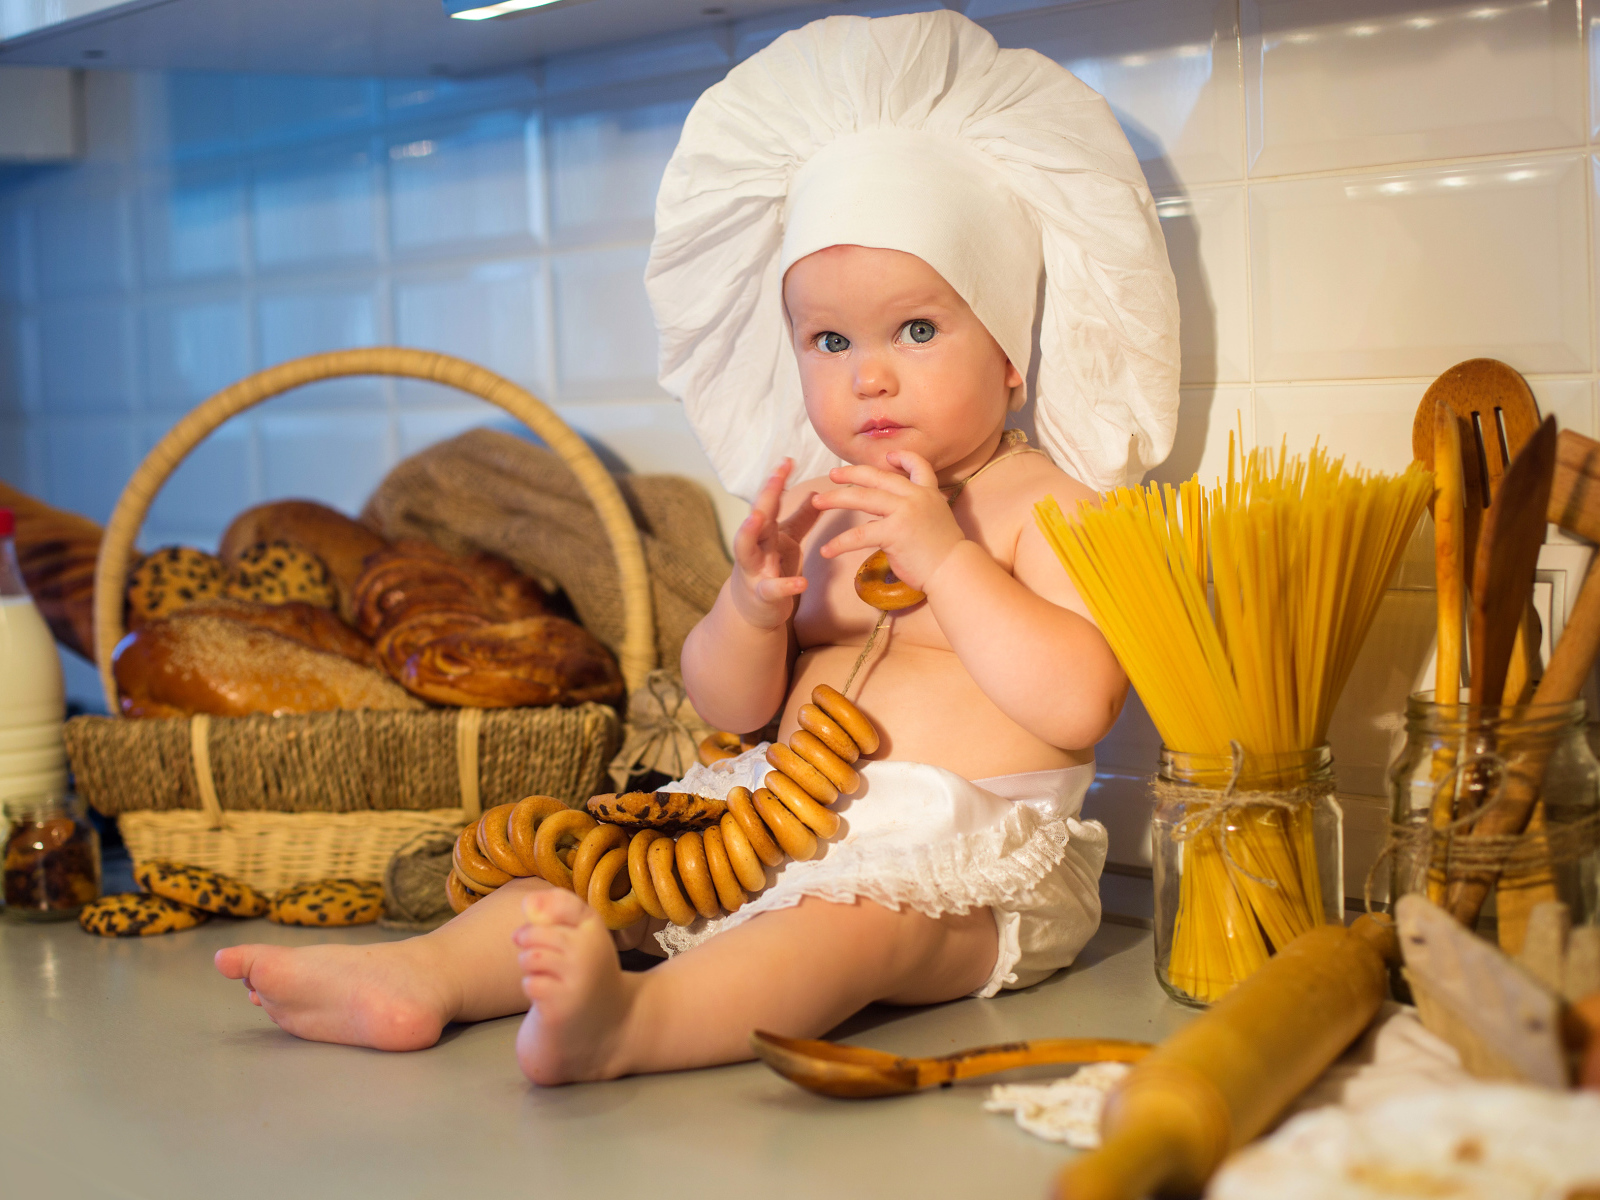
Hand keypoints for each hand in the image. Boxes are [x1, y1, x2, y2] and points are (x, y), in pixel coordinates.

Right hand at [730, 458, 818, 629]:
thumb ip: (801, 517)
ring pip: (746, 549)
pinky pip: (771, 589)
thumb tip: (815, 490)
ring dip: (749, 532)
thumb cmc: (770, 569)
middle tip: (775, 475)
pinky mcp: (762, 595)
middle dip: (765, 496)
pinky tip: (801, 583)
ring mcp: (753, 570)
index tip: (788, 459)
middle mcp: (754, 546)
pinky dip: (785, 586)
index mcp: (764, 532)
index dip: (777, 481)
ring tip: (758, 517)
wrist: (752, 611)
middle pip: (756, 517)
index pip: (769, 501)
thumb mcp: (786, 541)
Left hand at [812, 450, 964, 591]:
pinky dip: (840, 542)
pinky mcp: (894, 532)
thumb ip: (911, 512)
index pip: (918, 465)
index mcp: (927, 492)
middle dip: (851, 474)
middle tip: (832, 475)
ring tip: (817, 502)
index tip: (887, 456)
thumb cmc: (943, 552)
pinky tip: (826, 550)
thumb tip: (880, 517)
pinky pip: (859, 535)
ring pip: (863, 498)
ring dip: (836, 499)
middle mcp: (916, 496)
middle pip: (877, 477)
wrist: (954, 570)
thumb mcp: (934, 520)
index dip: (901, 458)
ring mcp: (905, 512)